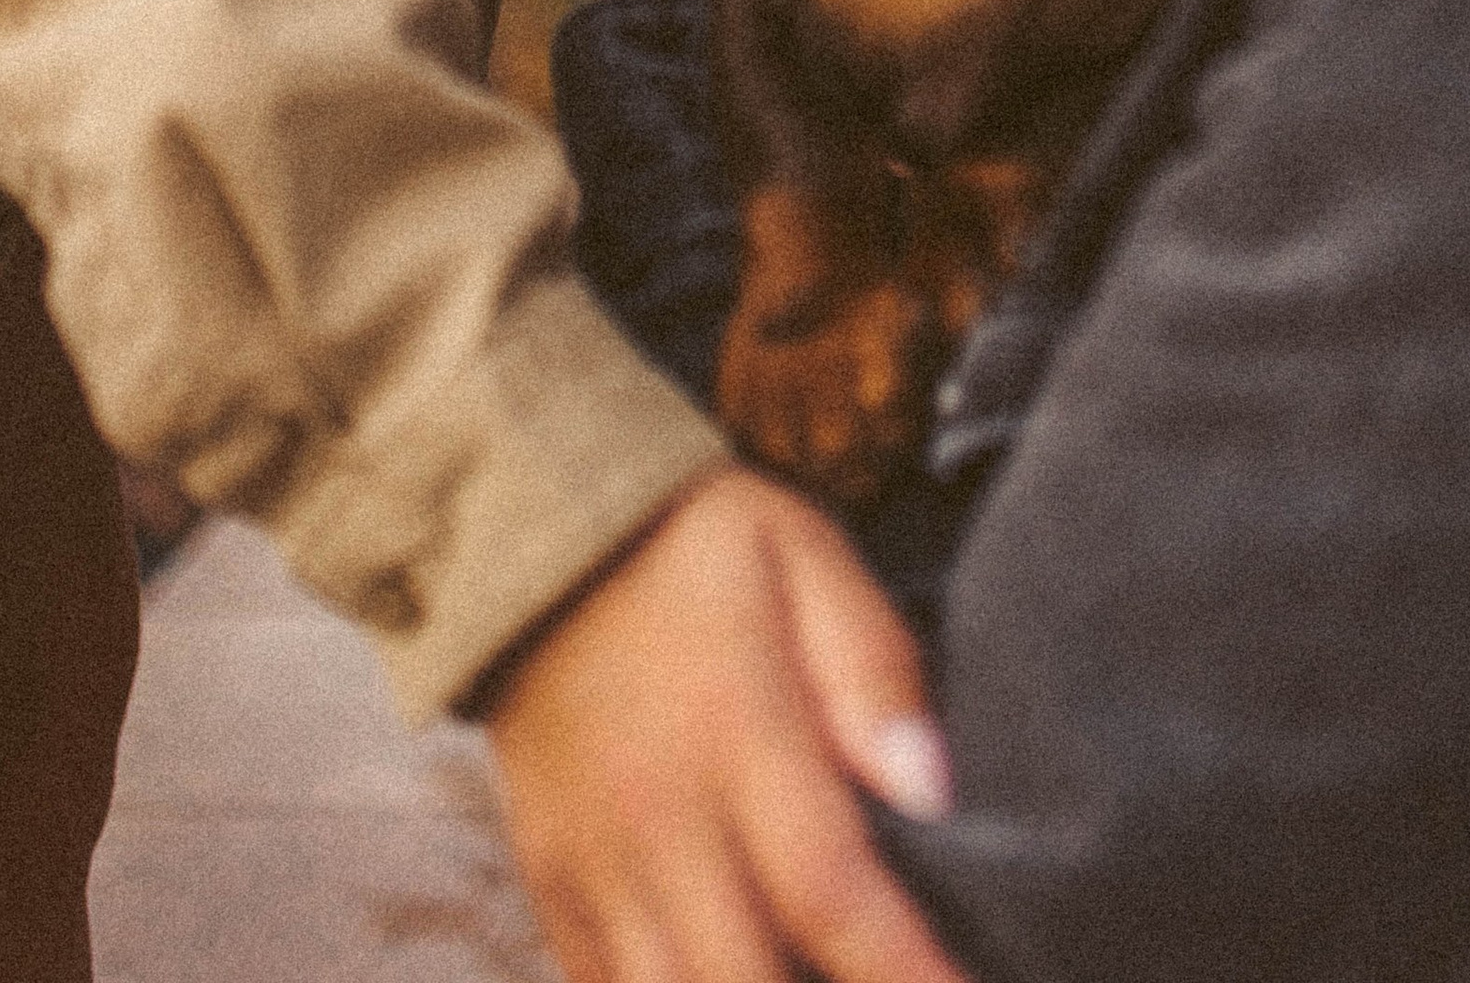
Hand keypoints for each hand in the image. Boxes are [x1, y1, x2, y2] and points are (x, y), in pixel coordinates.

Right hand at [487, 465, 964, 982]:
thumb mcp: (802, 554)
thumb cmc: (694, 546)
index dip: (905, 973)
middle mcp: (657, 816)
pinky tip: (729, 977)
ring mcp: (593, 861)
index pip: (829, 892)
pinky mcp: (550, 882)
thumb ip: (871, 666)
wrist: (539, 532)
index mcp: (734, 732)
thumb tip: (931, 789)